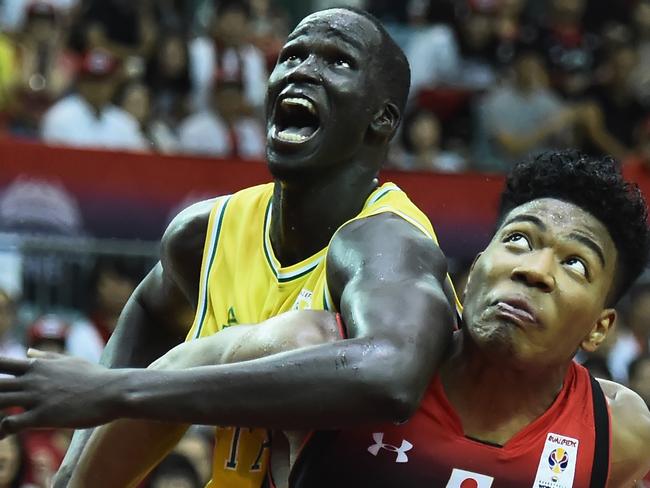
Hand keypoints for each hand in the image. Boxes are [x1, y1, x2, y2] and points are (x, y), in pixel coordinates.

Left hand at [0, 350, 120, 435]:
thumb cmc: (95, 377)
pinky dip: (1, 430)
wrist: (113, 391)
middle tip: (1, 402)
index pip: (1, 363)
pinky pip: (9, 424)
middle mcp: (33, 380)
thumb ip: (46, 356)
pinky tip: (4, 434)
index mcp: (38, 366)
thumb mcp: (70, 361)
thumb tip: (28, 351)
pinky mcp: (42, 417)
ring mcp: (36, 398)